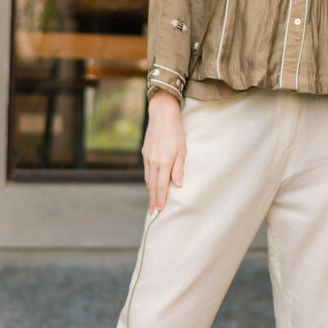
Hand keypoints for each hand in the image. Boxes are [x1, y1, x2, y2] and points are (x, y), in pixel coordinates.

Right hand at [141, 91, 185, 212]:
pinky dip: (148, 180)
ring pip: (147, 179)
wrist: (162, 116)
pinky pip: (146, 171)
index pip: (161, 186)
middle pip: (152, 185)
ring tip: (152, 201)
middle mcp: (153, 161)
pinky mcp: (145, 153)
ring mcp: (148, 157)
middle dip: (153, 199)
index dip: (161, 198)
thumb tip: (177, 186)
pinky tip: (151, 185)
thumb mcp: (182, 151)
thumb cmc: (176, 133)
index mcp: (164, 162)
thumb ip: (178, 169)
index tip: (160, 209)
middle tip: (153, 211)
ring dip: (150, 191)